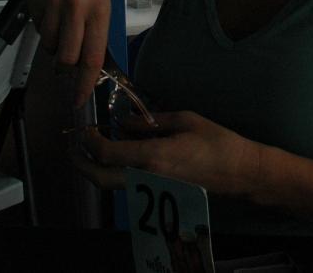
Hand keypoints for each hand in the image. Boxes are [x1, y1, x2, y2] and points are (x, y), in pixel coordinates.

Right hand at [23, 0, 111, 103]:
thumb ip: (96, 23)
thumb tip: (89, 57)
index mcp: (98, 7)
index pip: (92, 56)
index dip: (84, 83)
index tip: (79, 99)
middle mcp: (75, 8)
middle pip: (66, 57)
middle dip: (65, 67)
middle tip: (65, 64)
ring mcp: (52, 4)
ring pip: (49, 45)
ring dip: (53, 44)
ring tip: (61, 23)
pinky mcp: (34, 1)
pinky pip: (38, 27)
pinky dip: (44, 26)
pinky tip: (50, 7)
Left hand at [71, 111, 261, 197]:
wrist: (238, 172)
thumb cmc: (216, 142)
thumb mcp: (184, 120)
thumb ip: (150, 122)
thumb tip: (124, 123)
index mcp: (153, 156)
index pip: (107, 152)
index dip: (91, 142)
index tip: (87, 129)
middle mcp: (147, 176)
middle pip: (101, 178)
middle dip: (82, 164)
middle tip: (74, 149)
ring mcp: (152, 188)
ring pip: (111, 185)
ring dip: (97, 169)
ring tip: (93, 150)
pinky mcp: (159, 192)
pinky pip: (127, 185)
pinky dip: (114, 172)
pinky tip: (118, 157)